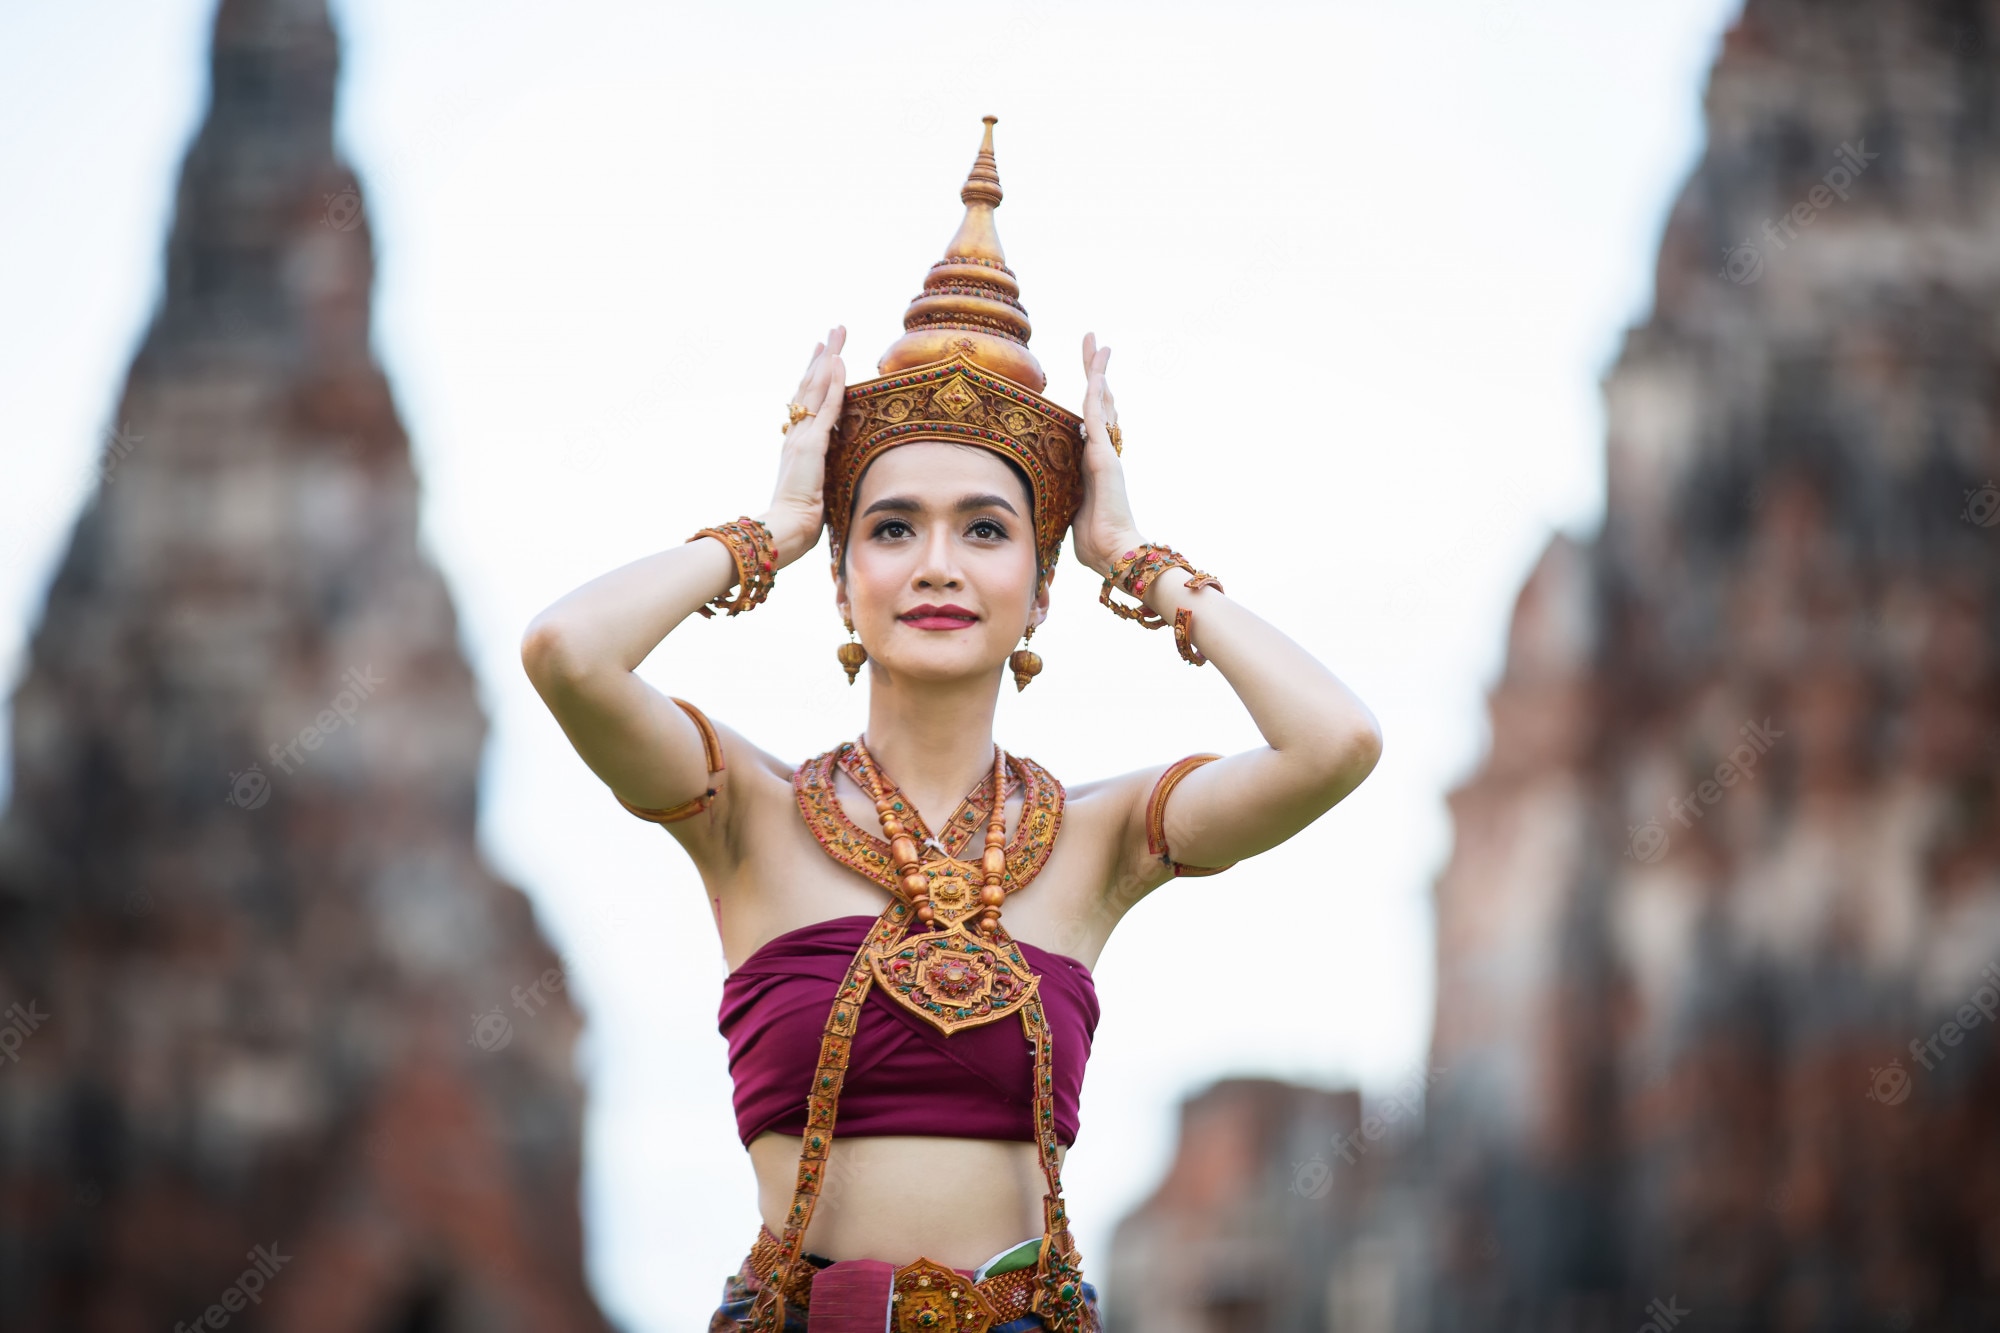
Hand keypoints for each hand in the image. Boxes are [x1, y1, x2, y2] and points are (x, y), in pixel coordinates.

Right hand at [760, 326, 846, 565]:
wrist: (783, 531)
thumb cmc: (796, 523)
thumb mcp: (811, 494)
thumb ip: (817, 480)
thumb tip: (824, 482)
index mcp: (795, 445)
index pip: (806, 403)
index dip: (815, 376)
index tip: (823, 354)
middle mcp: (795, 435)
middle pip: (810, 386)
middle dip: (823, 356)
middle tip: (833, 331)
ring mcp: (802, 438)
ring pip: (817, 389)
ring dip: (829, 358)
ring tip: (837, 333)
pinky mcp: (811, 446)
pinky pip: (827, 408)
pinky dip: (834, 385)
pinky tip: (840, 364)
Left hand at [1070, 332, 1145, 578]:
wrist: (1115, 552)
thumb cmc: (1095, 542)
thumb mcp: (1071, 512)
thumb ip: (1066, 499)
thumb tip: (1048, 505)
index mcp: (1095, 463)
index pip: (1092, 422)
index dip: (1092, 398)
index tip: (1089, 376)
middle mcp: (1103, 451)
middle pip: (1102, 402)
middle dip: (1097, 372)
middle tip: (1095, 343)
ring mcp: (1105, 451)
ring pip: (1101, 401)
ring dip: (1098, 371)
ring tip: (1097, 343)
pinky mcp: (1103, 456)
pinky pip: (1097, 417)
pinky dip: (1097, 392)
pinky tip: (1096, 372)